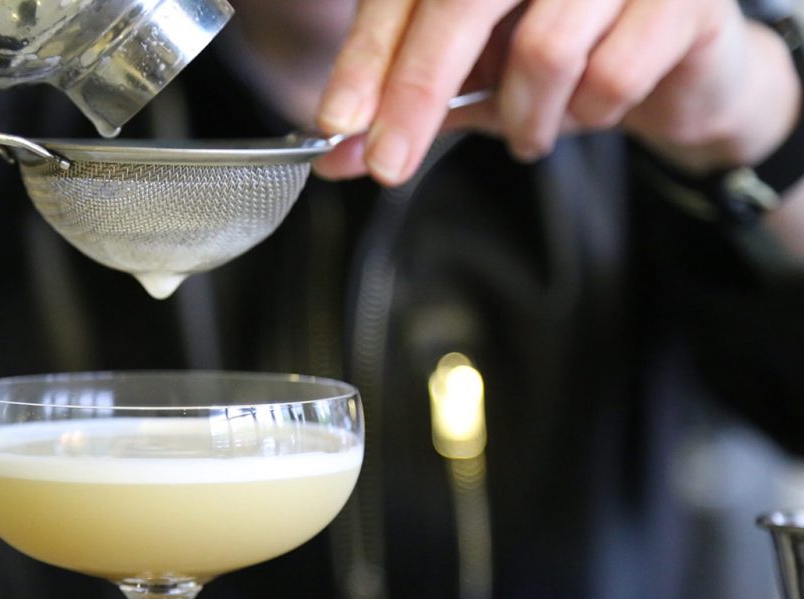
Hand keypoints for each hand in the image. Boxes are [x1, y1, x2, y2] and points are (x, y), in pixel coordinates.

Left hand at [314, 0, 800, 188]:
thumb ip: (405, 109)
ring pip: (543, 50)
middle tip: (391, 166)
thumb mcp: (472, 83)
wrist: (680, 65)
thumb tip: (335, 153)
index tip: (337, 123)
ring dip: (524, 117)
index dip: (366, 59)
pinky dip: (589, 116)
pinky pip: (612, 75)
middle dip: (415, 97)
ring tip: (528, 131)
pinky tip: (589, 111)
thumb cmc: (566, 57)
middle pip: (458, 6)